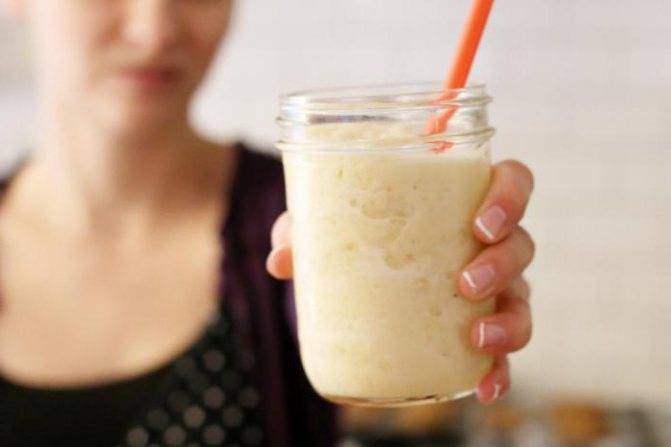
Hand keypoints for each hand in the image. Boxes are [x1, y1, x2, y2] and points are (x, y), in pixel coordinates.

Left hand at [267, 160, 534, 403]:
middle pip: (521, 242)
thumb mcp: (327, 224)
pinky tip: (485, 386)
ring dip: (510, 319)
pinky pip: (503, 350)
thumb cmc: (353, 234)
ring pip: (522, 298)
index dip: (509, 197)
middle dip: (503, 263)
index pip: (511, 181)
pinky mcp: (477, 328)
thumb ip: (303, 230)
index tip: (480, 223)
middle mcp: (483, 243)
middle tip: (465, 281)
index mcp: (458, 201)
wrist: (353, 277)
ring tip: (476, 335)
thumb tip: (281, 260)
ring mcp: (488, 287)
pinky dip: (500, 369)